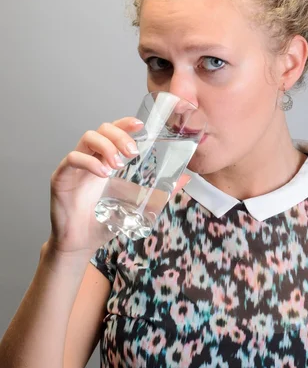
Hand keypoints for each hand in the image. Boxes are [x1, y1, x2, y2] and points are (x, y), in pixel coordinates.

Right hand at [47, 117, 190, 256]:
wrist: (82, 244)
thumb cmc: (105, 222)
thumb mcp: (139, 204)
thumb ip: (161, 191)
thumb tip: (185, 177)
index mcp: (107, 160)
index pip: (114, 131)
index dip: (126, 124)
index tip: (141, 126)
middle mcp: (91, 158)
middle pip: (101, 129)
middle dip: (119, 135)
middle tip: (132, 152)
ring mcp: (75, 166)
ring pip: (87, 138)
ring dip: (106, 147)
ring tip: (117, 165)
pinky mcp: (61, 177)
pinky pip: (73, 158)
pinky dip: (89, 162)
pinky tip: (103, 174)